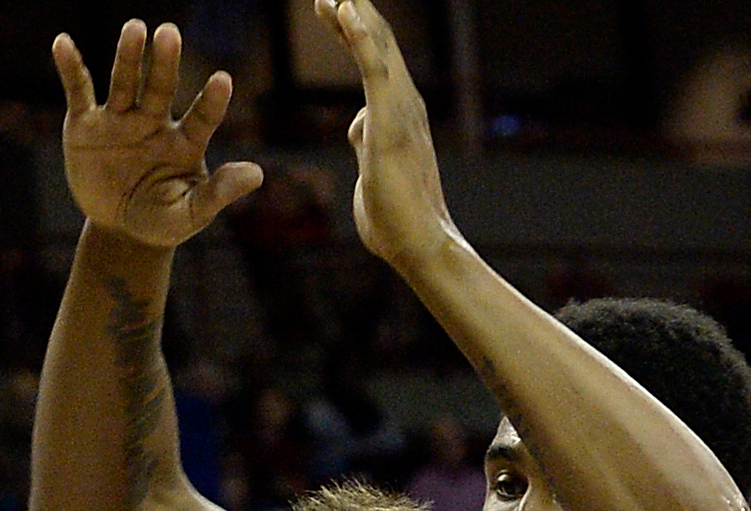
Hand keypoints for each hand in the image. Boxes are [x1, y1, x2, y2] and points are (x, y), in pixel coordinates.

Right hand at [53, 20, 262, 247]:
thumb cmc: (162, 220)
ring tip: (135, 29)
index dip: (212, 101)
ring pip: (124, 82)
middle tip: (169, 33)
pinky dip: (70, 68)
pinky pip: (78, 92)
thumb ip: (219, 194)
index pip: (202, 116)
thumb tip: (257, 174)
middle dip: (165, 63)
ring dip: (128, 57)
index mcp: (184, 141)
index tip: (223, 80)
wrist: (120, 232)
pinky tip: (62, 43)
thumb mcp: (191, 213)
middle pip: (160, 88)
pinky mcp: (86, 125)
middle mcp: (153, 121)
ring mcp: (119, 119)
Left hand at [315, 0, 453, 270]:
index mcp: (397, 114)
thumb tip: (357, 125)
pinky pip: (374, 69)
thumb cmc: (396, 222)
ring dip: (355, 13)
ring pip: (377, 46)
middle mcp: (405, 103)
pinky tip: (345, 12)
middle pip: (378, 43)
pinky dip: (361, 38)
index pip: (374, 59)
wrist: (420, 246)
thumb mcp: (371, 171)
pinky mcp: (390, 121)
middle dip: (352, 10)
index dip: (352, 30)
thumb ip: (365, 142)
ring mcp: (401, 109)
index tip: (330, 8)